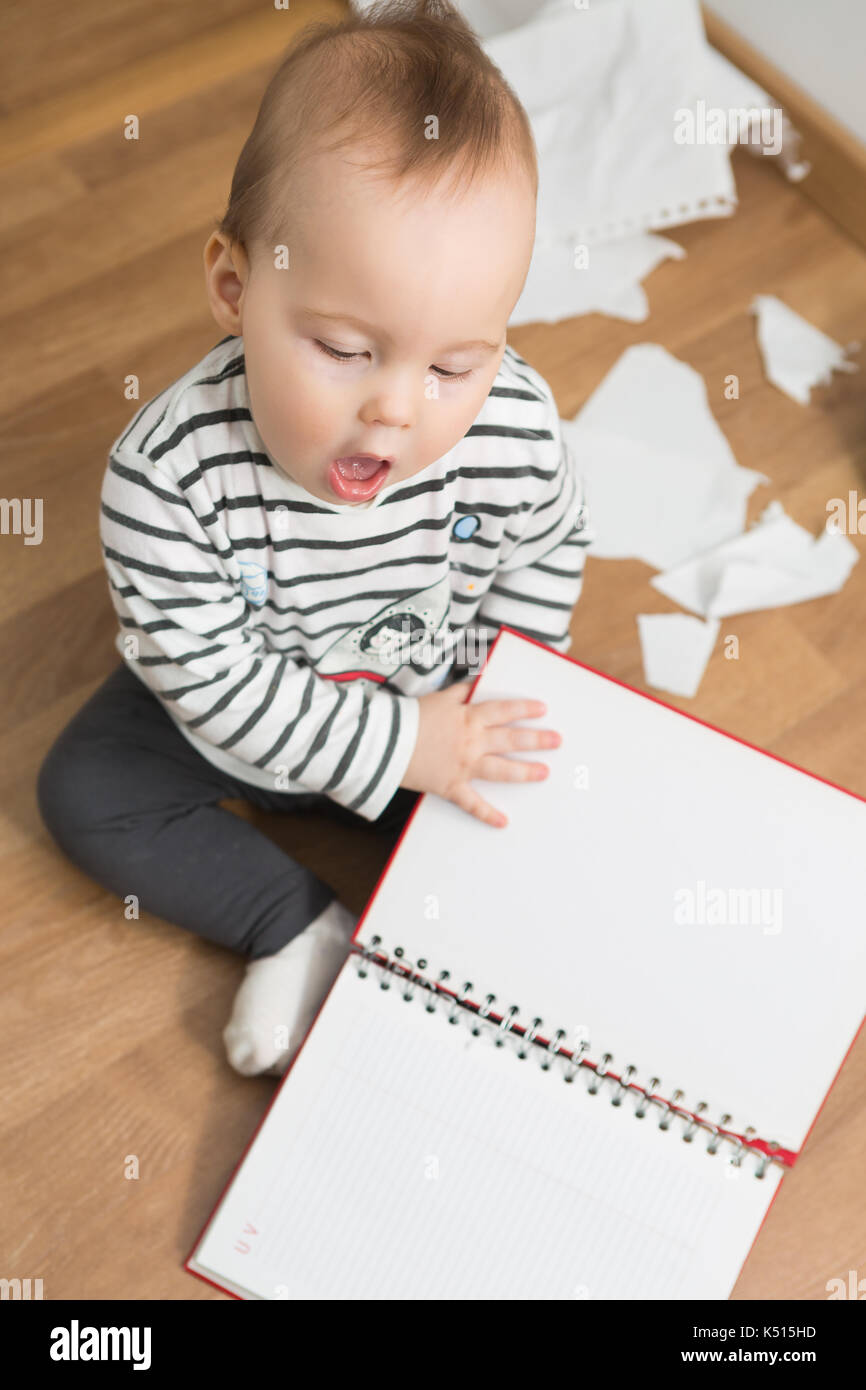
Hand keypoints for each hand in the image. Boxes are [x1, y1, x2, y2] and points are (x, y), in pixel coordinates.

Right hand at [399, 679, 560, 827]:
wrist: (384, 742)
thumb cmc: (408, 718)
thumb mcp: (437, 698)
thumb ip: (460, 692)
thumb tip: (477, 683)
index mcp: (468, 718)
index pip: (504, 710)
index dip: (524, 709)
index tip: (542, 710)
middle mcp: (471, 741)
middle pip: (511, 740)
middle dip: (537, 740)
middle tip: (557, 740)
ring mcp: (463, 766)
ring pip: (501, 770)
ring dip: (525, 772)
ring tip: (544, 773)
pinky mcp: (450, 786)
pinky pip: (472, 803)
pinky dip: (487, 814)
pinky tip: (504, 822)